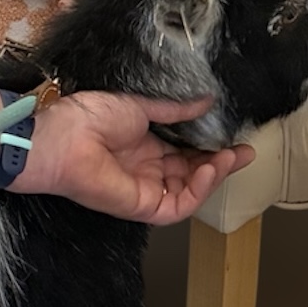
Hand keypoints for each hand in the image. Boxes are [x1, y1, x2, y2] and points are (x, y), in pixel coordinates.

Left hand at [16, 92, 254, 222]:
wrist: (62, 138)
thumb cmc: (91, 115)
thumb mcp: (140, 105)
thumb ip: (174, 109)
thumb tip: (206, 100)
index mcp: (144, 143)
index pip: (185, 150)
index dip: (210, 145)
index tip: (235, 136)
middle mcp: (147, 168)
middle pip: (192, 172)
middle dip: (220, 163)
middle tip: (244, 151)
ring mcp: (145, 189)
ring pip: (189, 190)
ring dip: (213, 176)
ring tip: (230, 157)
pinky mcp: (142, 206)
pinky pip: (177, 205)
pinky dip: (198, 191)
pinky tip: (209, 170)